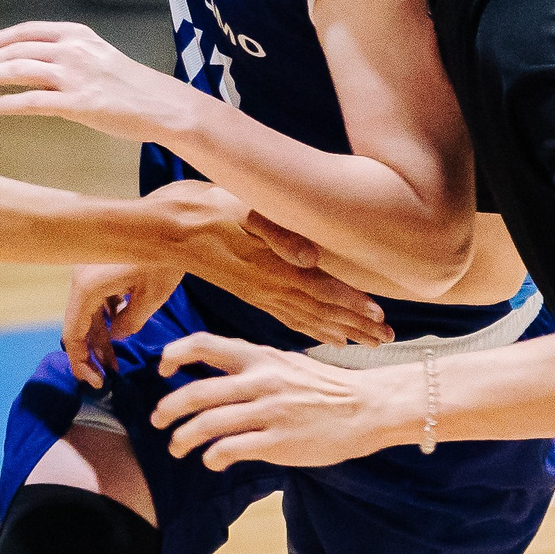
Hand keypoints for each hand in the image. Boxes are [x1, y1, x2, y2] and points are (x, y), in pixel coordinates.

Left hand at [0, 20, 196, 144]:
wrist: (161, 104)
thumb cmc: (130, 84)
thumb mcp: (98, 56)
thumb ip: (69, 54)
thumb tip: (36, 63)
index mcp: (77, 35)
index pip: (27, 32)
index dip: (0, 40)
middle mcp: (71, 50)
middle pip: (15, 51)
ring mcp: (73, 77)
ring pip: (17, 71)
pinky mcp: (77, 104)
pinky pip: (31, 102)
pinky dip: (6, 103)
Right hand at [61, 262, 182, 388]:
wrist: (170, 221)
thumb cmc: (163, 258)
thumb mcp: (150, 297)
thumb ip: (128, 324)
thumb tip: (114, 337)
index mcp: (87, 288)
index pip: (73, 334)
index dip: (81, 362)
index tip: (97, 383)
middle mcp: (80, 279)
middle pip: (77, 325)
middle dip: (91, 354)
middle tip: (105, 379)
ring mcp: (87, 271)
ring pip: (88, 313)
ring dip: (99, 337)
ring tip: (114, 364)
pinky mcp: (98, 267)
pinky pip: (96, 299)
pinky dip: (105, 317)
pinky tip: (120, 332)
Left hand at [152, 335, 415, 470]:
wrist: (370, 407)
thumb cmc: (326, 388)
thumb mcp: (286, 364)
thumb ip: (252, 368)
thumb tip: (217, 380)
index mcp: (260, 357)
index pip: (204, 344)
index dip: (175, 355)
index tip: (162, 369)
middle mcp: (261, 381)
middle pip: (196, 392)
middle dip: (168, 409)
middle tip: (157, 420)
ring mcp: (270, 412)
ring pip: (208, 424)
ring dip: (182, 439)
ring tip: (177, 447)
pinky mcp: (280, 442)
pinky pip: (231, 450)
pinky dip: (212, 457)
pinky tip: (212, 462)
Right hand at [161, 186, 389, 349]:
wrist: (167, 231)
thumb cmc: (207, 210)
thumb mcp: (244, 210)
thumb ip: (280, 235)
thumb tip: (312, 257)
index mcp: (274, 266)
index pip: (323, 289)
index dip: (353, 303)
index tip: (381, 317)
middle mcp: (270, 286)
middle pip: (322, 311)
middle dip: (357, 325)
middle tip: (387, 340)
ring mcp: (259, 294)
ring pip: (308, 319)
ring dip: (339, 332)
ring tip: (366, 344)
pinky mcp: (249, 294)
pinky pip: (287, 318)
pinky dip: (311, 329)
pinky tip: (325, 336)